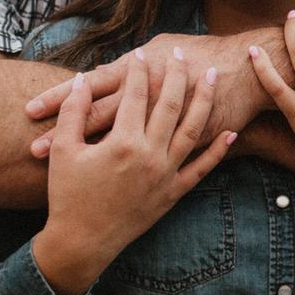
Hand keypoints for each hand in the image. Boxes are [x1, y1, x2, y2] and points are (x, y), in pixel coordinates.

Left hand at [25, 32, 273, 159]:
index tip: (30, 111)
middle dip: (63, 136)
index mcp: (143, 84)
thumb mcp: (163, 47)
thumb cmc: (204, 53)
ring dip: (86, 156)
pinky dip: (127, 179)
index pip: (92, 92)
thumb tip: (97, 70)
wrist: (249, 69)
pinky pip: (132, 171)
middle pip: (97, 124)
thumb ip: (132, 61)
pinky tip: (104, 187)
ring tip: (55, 166)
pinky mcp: (181, 163)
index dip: (61, 99)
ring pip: (116, 151)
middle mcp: (150, 117)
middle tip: (33, 147)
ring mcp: (164, 145)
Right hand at [31, 52, 235, 294]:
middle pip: (170, 104)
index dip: (139, 70)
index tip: (143, 52)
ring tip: (211, 77)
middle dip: (176, 75)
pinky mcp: (174, 193)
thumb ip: (74, 111)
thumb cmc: (68, 196)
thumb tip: (83, 79)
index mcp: (123, 143)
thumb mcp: (64, 150)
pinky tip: (230, 133)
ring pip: (192, 129)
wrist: (83, 242)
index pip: (135, 95)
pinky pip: (202, 168)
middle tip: (180, 53)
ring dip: (204, 101)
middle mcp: (151, 155)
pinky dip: (218, 151)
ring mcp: (166, 174)